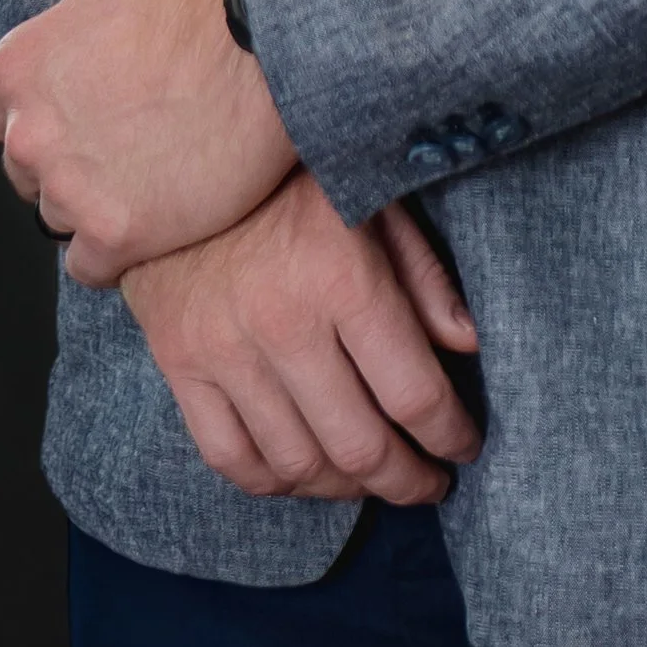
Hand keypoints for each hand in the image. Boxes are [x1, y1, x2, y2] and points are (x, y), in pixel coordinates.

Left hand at [0, 0, 295, 284]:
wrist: (277, 55)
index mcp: (18, 66)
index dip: (40, 102)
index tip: (85, 98)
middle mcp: (30, 134)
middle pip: (24, 166)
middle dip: (64, 152)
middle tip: (125, 133)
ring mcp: (71, 190)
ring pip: (58, 214)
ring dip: (90, 199)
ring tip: (146, 172)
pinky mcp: (117, 236)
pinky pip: (88, 265)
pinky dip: (113, 248)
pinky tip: (152, 215)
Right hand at [123, 174, 481, 505]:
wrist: (178, 157)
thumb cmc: (290, 180)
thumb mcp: (372, 202)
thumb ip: (423, 276)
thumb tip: (469, 345)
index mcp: (341, 276)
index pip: (413, 393)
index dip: (450, 435)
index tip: (464, 446)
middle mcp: (281, 322)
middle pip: (359, 444)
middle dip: (406, 479)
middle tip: (428, 483)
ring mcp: (223, 350)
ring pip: (297, 463)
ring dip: (346, 490)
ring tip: (373, 481)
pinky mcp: (179, 365)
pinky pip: (230, 458)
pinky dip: (275, 482)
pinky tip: (306, 472)